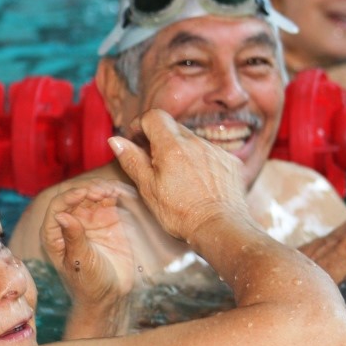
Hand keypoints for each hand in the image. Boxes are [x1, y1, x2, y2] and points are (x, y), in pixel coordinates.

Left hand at [41, 179, 135, 307]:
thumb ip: (73, 238)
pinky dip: (114, 193)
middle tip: (102, 191)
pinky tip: (120, 192)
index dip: (70, 196)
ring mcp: (89, 218)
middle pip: (75, 196)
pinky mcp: (108, 218)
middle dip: (87, 189)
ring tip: (112, 190)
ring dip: (101, 188)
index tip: (84, 194)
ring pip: (92, 194)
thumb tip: (62, 215)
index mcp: (54, 233)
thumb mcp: (80, 262)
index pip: (57, 206)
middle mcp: (70, 222)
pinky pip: (109, 200)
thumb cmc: (88, 283)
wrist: (112, 294)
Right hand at [109, 109, 250, 242]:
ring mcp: (216, 151)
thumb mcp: (148, 189)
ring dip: (181, 151)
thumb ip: (132, 160)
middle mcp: (196, 142)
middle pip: (172, 127)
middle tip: (153, 163)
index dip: (140, 125)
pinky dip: (200, 161)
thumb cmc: (181, 214)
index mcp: (172, 146)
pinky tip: (198, 183)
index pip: (154, 116)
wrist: (220, 229)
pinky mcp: (230, 162)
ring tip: (178, 178)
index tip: (136, 140)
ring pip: (192, 140)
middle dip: (159, 139)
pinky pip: (210, 152)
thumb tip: (116, 140)